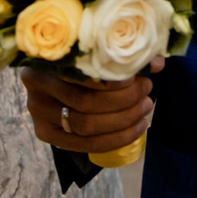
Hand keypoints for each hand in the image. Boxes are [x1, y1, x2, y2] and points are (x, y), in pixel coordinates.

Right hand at [21, 61, 162, 155]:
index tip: (138, 78)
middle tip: (147, 95)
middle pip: (86, 103)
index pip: (82, 75)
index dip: (113, 81)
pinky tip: (134, 130)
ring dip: (122, 121)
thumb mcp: (93, 53)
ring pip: (85, 126)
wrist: (48, 78)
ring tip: (144, 111)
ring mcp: (38, 115)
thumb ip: (121, 57)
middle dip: (124, 102)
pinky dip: (114, 139)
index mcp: (47, 61)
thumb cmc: (77, 60)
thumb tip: (158, 63)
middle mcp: (37, 88)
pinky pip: (83, 144)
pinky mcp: (46, 133)